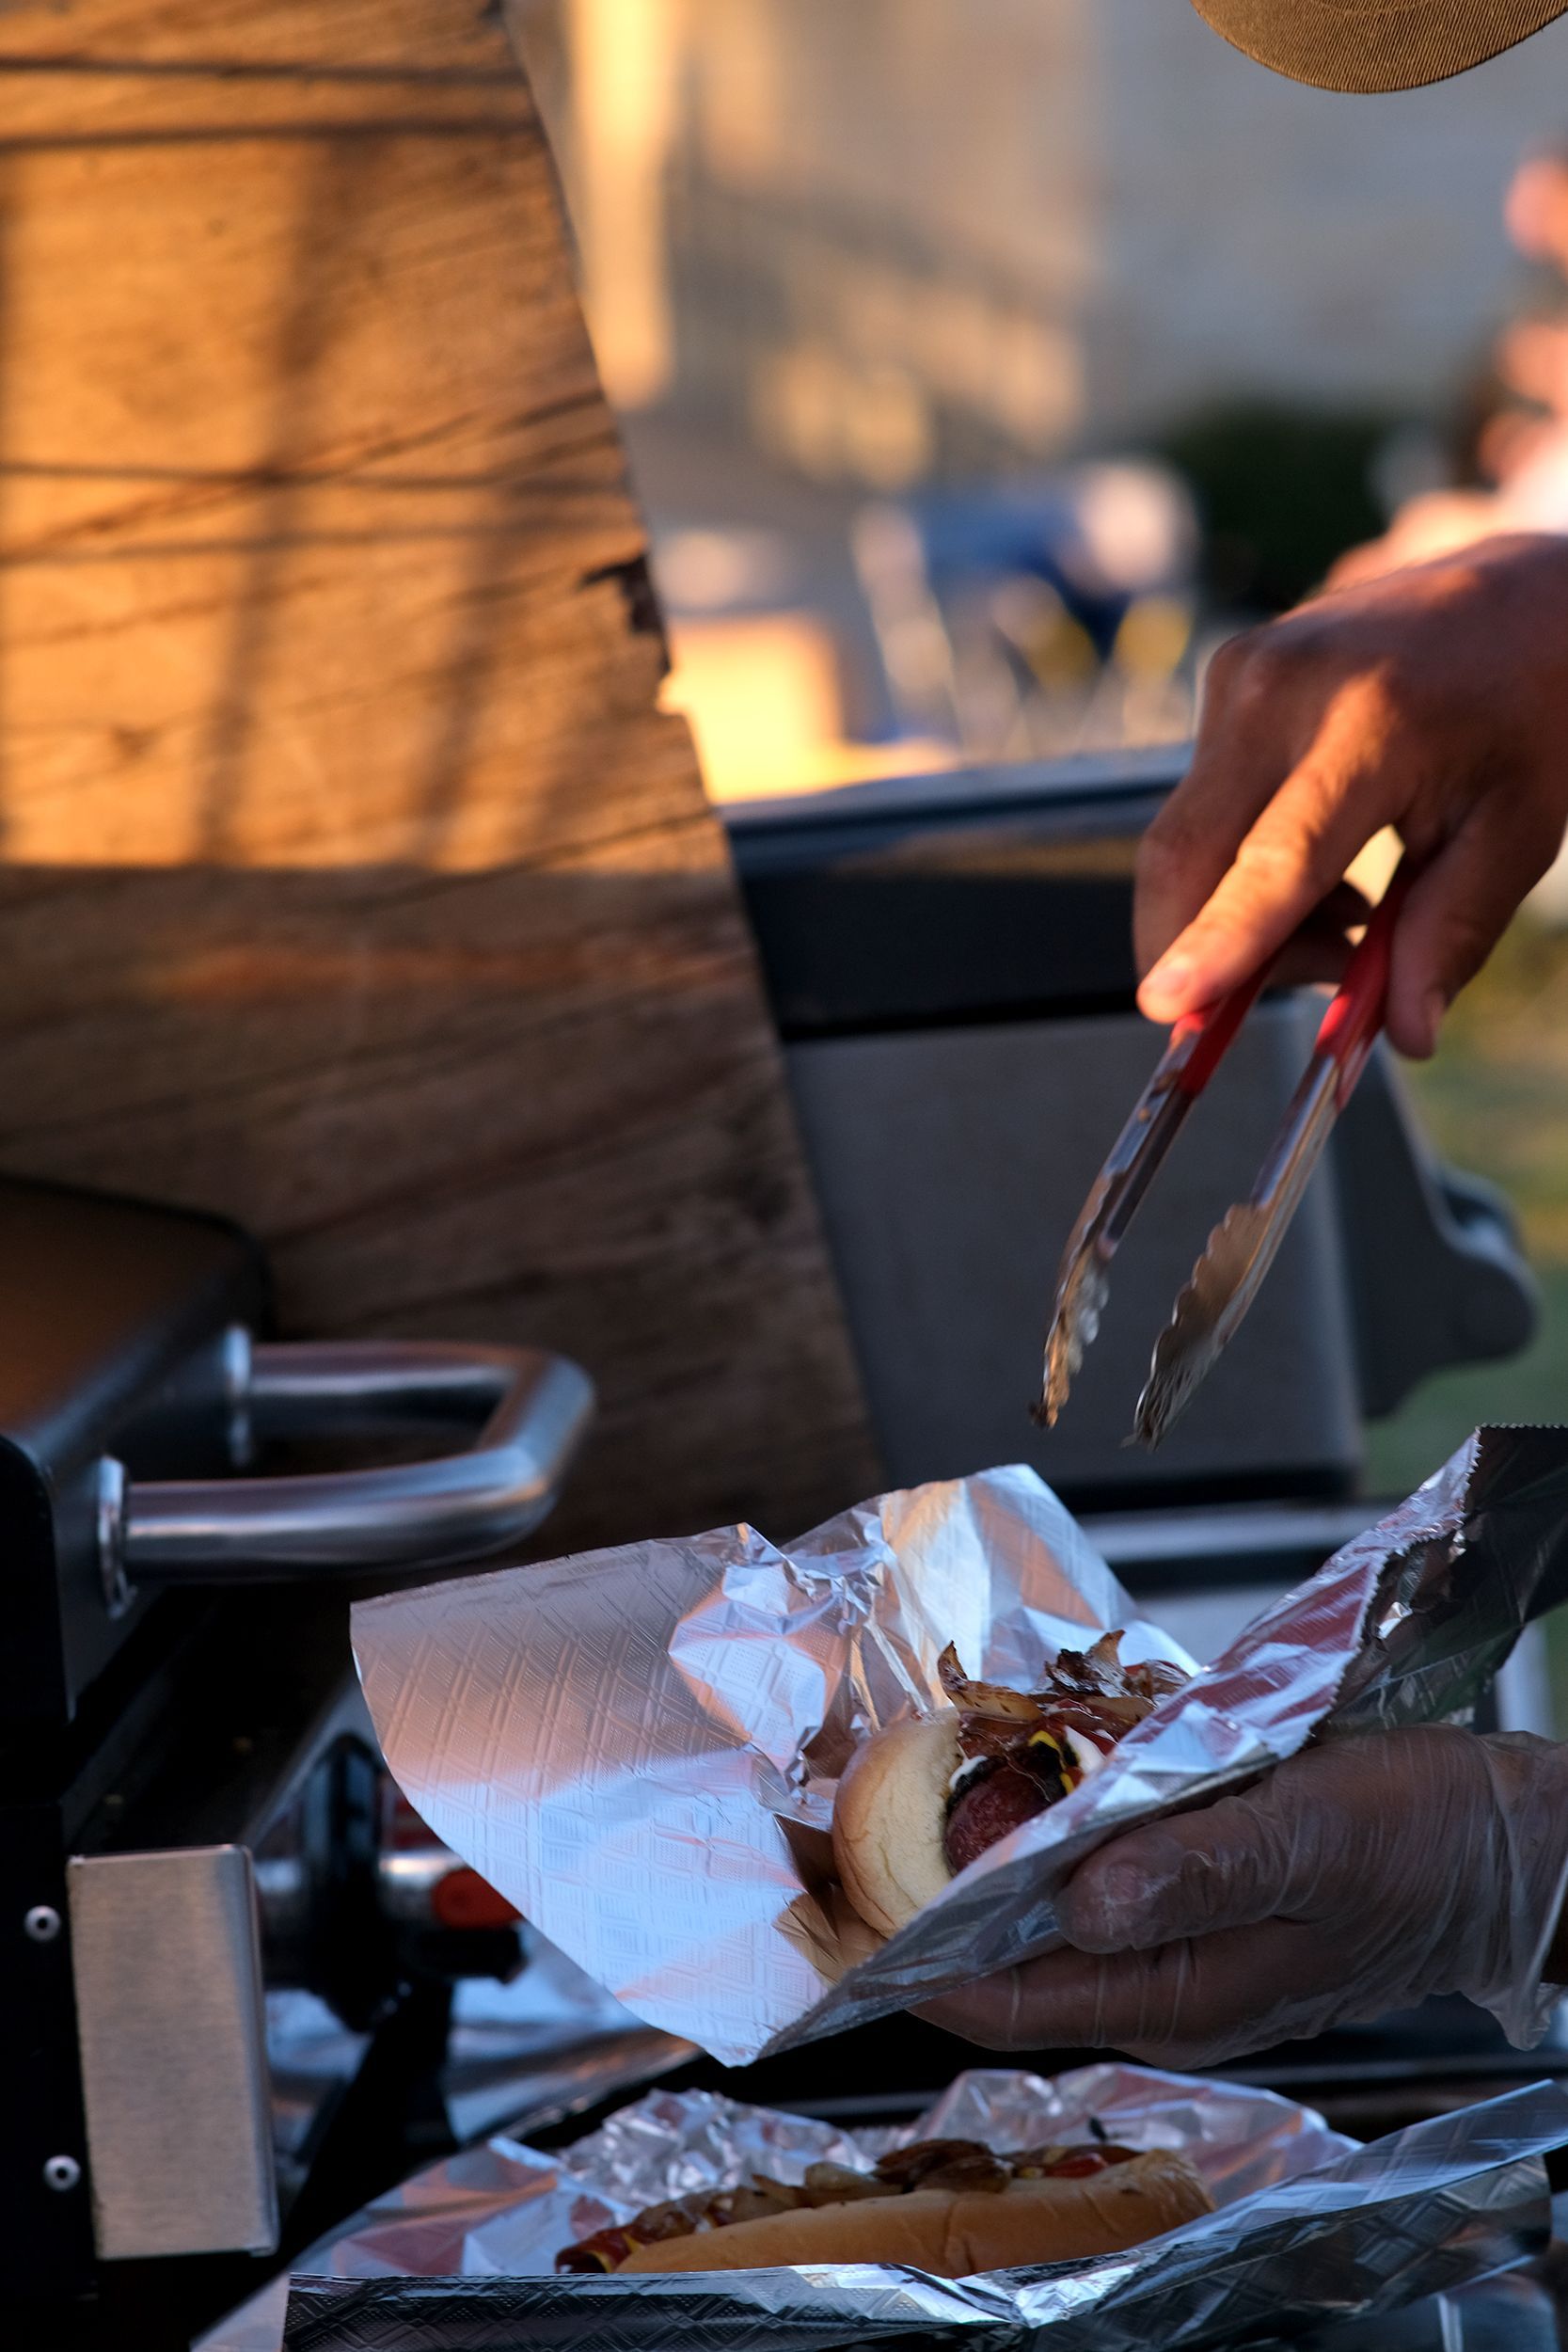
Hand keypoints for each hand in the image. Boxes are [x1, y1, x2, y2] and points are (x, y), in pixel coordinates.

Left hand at [918, 1727, 1567, 2066]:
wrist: (1510, 1841)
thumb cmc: (1423, 1840)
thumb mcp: (1310, 1840)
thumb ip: (1195, 1871)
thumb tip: (1075, 1902)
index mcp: (1180, 1993)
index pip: (1008, 2000)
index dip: (915, 1962)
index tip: (838, 1917)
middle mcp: (1164, 1978)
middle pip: (1012, 1956)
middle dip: (930, 1899)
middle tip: (853, 1825)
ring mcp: (1182, 1936)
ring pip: (1048, 1907)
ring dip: (985, 1854)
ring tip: (916, 1785)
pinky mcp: (1200, 1888)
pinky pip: (1099, 1866)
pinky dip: (1053, 1823)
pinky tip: (1032, 1764)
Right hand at [1136, 534, 1567, 1057]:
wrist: (1525, 594)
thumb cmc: (1533, 710)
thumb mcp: (1518, 833)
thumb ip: (1450, 936)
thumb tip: (1402, 1033)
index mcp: (1372, 721)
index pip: (1275, 857)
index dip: (1218, 940)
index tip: (1169, 1004)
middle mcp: (1282, 687)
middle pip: (1186, 855)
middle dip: (1203, 955)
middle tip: (1284, 994)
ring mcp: (1241, 673)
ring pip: (1186, 843)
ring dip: (1236, 914)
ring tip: (1350, 918)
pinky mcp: (1227, 676)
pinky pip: (1200, 805)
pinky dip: (1241, 866)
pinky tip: (1324, 868)